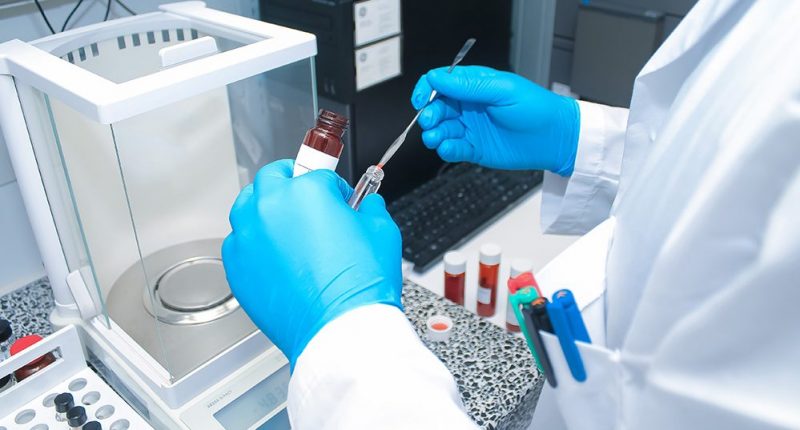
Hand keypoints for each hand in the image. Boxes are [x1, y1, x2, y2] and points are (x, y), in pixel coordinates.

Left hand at [222, 160, 402, 367]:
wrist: (340, 330)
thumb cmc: (360, 285)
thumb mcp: (382, 232)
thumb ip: (371, 208)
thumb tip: (367, 206)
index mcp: (306, 191)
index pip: (319, 173)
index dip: (334, 187)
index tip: (339, 198)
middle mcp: (270, 208)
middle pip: (273, 177)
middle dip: (292, 182)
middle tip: (308, 198)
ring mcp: (248, 237)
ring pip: (248, 206)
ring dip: (267, 208)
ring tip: (289, 226)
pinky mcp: (237, 267)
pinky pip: (240, 242)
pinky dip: (255, 244)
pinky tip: (277, 258)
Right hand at [411, 66, 579, 175]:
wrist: (554, 138)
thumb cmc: (535, 108)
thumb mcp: (502, 90)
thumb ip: (469, 85)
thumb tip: (437, 78)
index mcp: (474, 85)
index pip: (441, 82)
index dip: (427, 89)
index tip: (421, 99)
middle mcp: (469, 106)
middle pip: (437, 107)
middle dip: (429, 114)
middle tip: (431, 121)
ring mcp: (470, 128)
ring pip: (441, 130)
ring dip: (434, 134)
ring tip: (437, 138)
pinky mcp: (474, 149)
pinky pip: (452, 149)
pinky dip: (446, 149)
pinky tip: (449, 148)